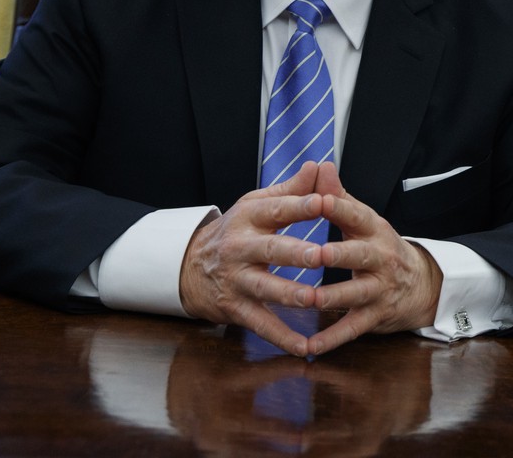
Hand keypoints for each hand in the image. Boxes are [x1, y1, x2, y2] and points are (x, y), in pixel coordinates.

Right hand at [178, 162, 327, 357]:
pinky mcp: (235, 308)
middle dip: (295, 253)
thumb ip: (292, 190)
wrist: (188, 267)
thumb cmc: (237, 230)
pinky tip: (304, 347)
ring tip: (314, 299)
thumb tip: (319, 166)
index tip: (324, 202)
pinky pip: (260, 324)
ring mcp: (236, 279)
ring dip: (289, 295)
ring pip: (265, 288)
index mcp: (249, 217)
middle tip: (321, 254)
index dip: (300, 205)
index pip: (277, 209)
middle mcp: (240, 247)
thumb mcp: (257, 205)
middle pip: (270, 249)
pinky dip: (281, 337)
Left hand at [305, 162, 443, 355]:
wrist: (421, 284)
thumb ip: (340, 197)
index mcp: (374, 230)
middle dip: (338, 255)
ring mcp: (379, 288)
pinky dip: (331, 339)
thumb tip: (320, 166)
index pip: (357, 215)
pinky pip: (352, 328)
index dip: (339, 207)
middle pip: (360, 255)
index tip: (319, 199)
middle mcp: (380, 258)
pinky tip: (310, 347)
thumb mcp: (365, 221)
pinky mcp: (375, 316)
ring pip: (355, 294)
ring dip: (332, 297)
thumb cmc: (379, 247)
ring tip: (308, 299)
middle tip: (315, 254)